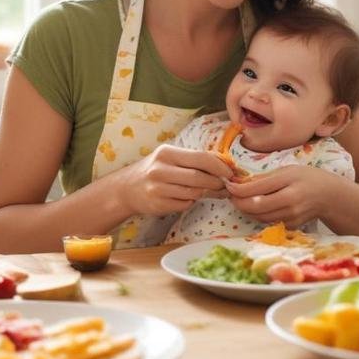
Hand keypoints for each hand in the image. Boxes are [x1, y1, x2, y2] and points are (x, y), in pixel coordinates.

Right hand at [116, 144, 232, 215]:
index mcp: (167, 153)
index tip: (230, 172)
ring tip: (212, 192)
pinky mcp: (158, 205)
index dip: (220, 166)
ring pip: (194, 193)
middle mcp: (160, 169)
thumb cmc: (155, 170)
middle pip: (199, 178)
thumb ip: (195, 160)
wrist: (127, 188)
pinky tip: (188, 198)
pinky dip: (191, 202)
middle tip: (225, 185)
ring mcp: (158, 188)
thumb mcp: (171, 158)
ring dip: (206, 194)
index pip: (201, 158)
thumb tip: (225, 164)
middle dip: (217, 183)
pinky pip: (184, 204)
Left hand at [225, 165, 340, 228]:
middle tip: (231, 195)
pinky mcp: (291, 226)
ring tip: (240, 200)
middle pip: (255, 206)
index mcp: (288, 183)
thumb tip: (239, 182)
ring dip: (246, 210)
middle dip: (238, 202)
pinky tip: (256, 207)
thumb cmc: (308, 178)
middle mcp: (290, 202)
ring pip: (259, 216)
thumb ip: (264, 178)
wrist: (330, 196)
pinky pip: (268, 222)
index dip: (237, 189)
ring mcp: (291, 216)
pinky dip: (258, 215)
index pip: (256, 189)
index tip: (228, 185)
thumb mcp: (287, 170)